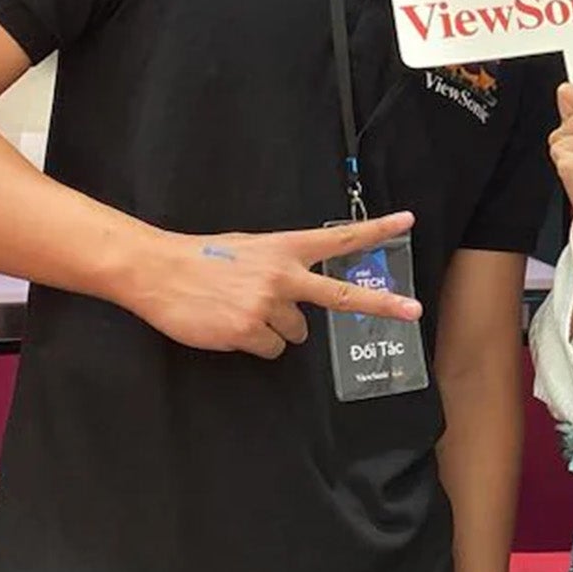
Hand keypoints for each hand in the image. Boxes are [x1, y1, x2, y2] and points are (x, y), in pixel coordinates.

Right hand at [122, 212, 419, 357]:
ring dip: (275, 328)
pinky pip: (271, 349)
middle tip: (414, 311)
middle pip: (342, 295)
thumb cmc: (204, 258)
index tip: (408, 222)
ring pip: (295, 333)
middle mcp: (283, 275)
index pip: (339, 239)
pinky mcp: (249, 331)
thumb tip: (300, 294)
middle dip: (382, 303)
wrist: (158, 272)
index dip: (376, 231)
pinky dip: (255, 343)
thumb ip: (281, 265)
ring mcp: (267, 305)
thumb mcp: (250, 248)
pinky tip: (231, 325)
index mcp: (285, 248)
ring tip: (242, 309)